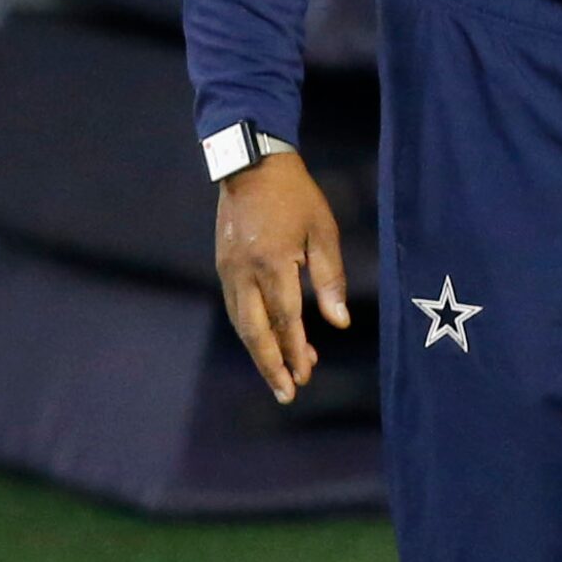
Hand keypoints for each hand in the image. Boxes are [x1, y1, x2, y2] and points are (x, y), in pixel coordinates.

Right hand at [213, 151, 349, 403]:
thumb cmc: (297, 197)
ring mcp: (228, 272)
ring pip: (241, 325)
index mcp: (273, 263)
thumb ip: (331, 278)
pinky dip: (251, 332)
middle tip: (288, 395)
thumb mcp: (323, 231)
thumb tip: (338, 323)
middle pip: (255, 332)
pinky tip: (268, 342)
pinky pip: (236, 310)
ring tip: (283, 376)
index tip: (307, 376)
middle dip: (272, 366)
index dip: (296, 350)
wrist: (252, 167)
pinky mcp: (223, 268)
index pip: (285, 319)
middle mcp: (244, 274)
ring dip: (261, 353)